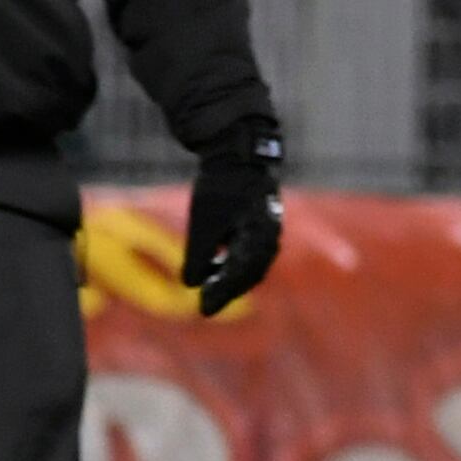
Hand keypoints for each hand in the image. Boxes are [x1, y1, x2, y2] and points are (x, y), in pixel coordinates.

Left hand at [183, 131, 284, 316]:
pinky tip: (218, 263)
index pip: (239, 277)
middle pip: (249, 274)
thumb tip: (190, 284)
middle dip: (227, 290)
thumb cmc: (220, 188)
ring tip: (210, 284)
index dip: (221, 296)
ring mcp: (269, 228)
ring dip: (232, 277)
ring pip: (252, 264)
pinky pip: (253, 250)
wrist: (237, 150)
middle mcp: (269, 237)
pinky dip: (237, 261)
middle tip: (205, 304)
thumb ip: (198, 257)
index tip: (203, 310)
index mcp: (258, 240)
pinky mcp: (263, 219)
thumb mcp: (203, 224)